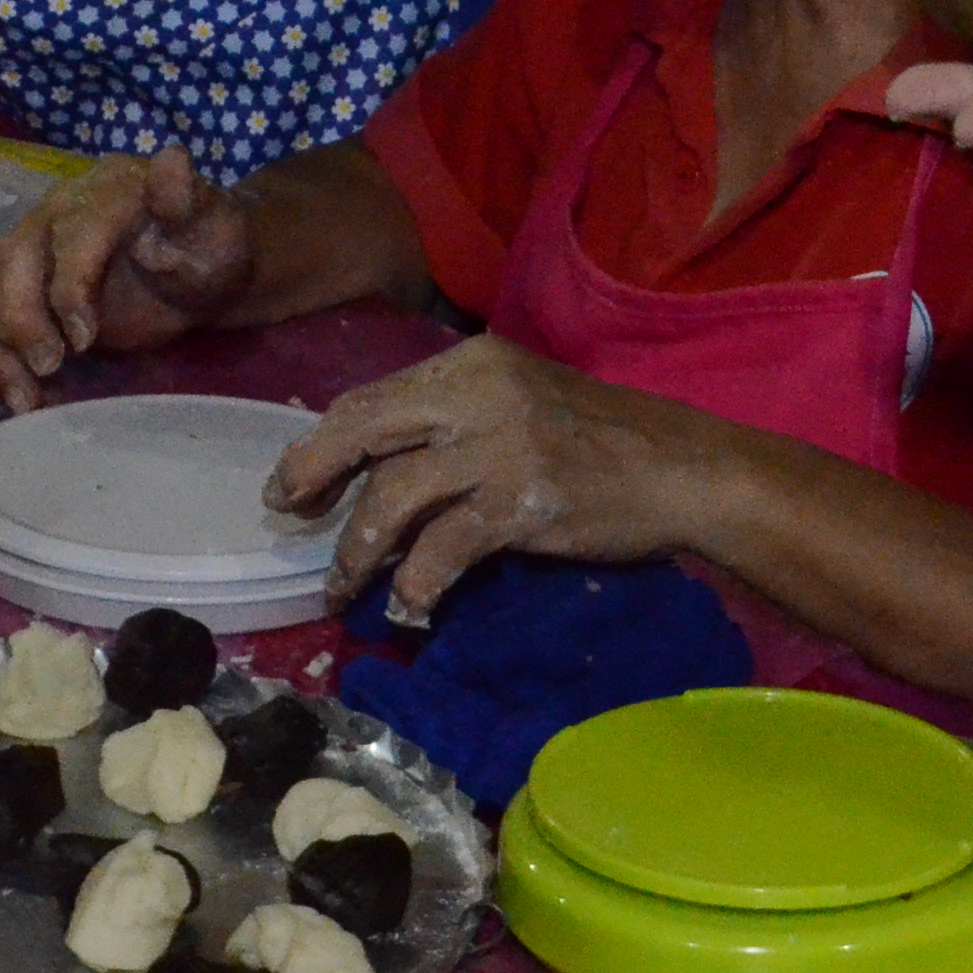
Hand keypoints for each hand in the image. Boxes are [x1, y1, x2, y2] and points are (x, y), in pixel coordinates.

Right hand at [0, 147, 254, 404]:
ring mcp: (34, 245)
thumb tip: (172, 159)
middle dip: (22, 315)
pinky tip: (21, 398)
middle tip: (50, 367)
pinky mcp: (22, 285)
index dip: (71, 283)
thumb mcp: (213, 228)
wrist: (197, 273)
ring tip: (25, 397)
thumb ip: (188, 202)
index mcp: (107, 191)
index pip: (73, 230)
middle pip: (14, 255)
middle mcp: (58, 210)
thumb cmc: (207, 248)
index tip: (83, 339)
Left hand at [275, 336, 726, 624]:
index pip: (373, 398)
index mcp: (472, 363)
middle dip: (313, 477)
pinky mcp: (520, 503)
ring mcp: (498, 447)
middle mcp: (477, 394)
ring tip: (343, 589)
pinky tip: (409, 609)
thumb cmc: (600, 440)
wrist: (681, 468)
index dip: (323, 442)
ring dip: (356, 552)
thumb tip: (376, 470)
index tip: (298, 483)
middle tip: (291, 519)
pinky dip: (413, 585)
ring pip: (390, 497)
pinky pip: (440, 550)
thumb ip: (453, 421)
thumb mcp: (519, 403)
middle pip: (363, 430)